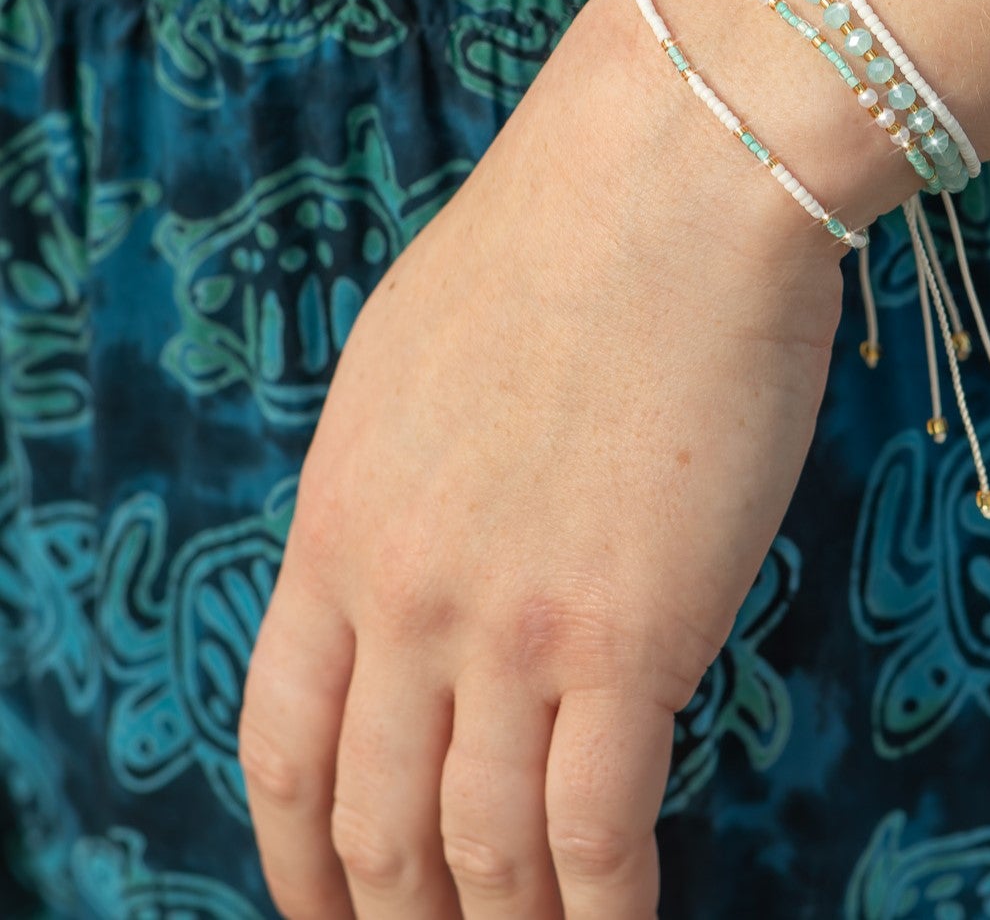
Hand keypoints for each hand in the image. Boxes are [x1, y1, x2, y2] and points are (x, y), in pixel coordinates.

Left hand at [236, 0, 850, 919]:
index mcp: (339, 521)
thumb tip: (428, 553)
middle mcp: (403, 596)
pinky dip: (605, 910)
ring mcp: (511, 626)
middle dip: (399, 914)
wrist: (672, 178)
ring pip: (482, 848)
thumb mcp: (419, 351)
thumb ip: (403, 475)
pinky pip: (601, 831)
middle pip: (373, 818)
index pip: (282, 740)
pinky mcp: (632, 640)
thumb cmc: (567, 232)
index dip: (297, 852)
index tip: (329, 904)